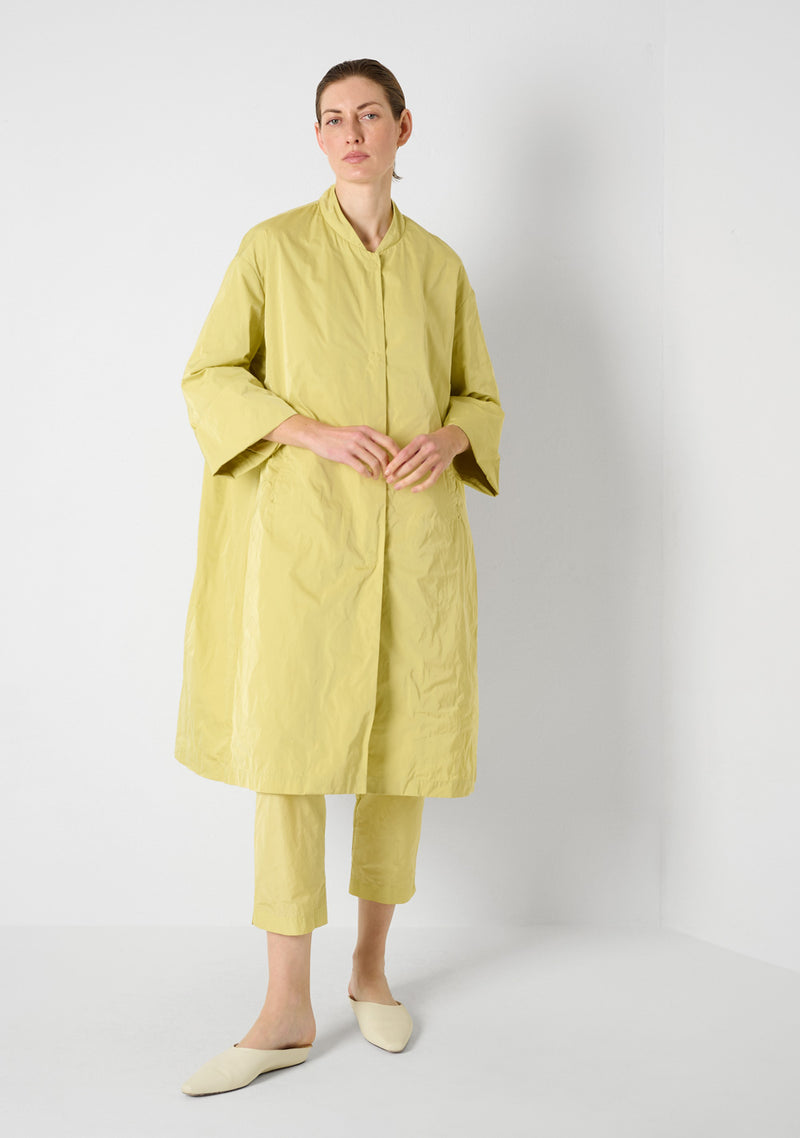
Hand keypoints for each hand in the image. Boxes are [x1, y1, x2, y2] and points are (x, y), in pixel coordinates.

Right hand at [267, 415, 398, 478]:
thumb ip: (370, 439)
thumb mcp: (357, 432)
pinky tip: (368, 476)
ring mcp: (353, 446)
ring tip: (377, 476)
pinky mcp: (345, 455)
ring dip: (378, 472)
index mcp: (367, 430)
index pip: (389, 441)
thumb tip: (386, 453)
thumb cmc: (340, 436)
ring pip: (374, 462)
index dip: (397, 454)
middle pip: (383, 454)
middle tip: (388, 474)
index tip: (399, 463)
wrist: (319, 435)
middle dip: (388, 467)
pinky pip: (362, 467)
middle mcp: (362, 437)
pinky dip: (368, 474)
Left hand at [384, 426, 469, 491]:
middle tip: (388, 481)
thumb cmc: (430, 441)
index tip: (386, 472)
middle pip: (410, 465)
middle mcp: (429, 448)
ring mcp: (436, 458)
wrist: (451, 439)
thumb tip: (392, 465)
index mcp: (420, 440)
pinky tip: (413, 490)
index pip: (404, 454)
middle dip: (397, 474)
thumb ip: (409, 451)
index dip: (394, 464)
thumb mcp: (419, 441)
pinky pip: (431, 480)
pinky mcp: (442, 466)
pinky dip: (422, 486)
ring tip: (397, 487)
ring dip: (406, 482)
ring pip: (419, 473)